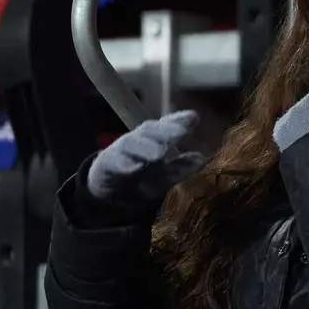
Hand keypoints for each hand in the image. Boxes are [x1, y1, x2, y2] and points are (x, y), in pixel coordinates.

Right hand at [86, 109, 206, 206]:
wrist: (108, 190)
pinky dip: (125, 164)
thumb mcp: (164, 175)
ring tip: (160, 153)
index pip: (168, 126)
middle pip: (151, 130)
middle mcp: (140, 139)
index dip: (179, 121)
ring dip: (147, 147)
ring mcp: (122, 149)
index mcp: (156, 138)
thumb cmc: (142, 176)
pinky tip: (134, 168)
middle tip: (181, 133)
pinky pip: (116, 162)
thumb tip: (201, 159)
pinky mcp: (107, 163)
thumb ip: (180, 168)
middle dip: (166, 130)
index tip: (193, 118)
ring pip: (134, 143)